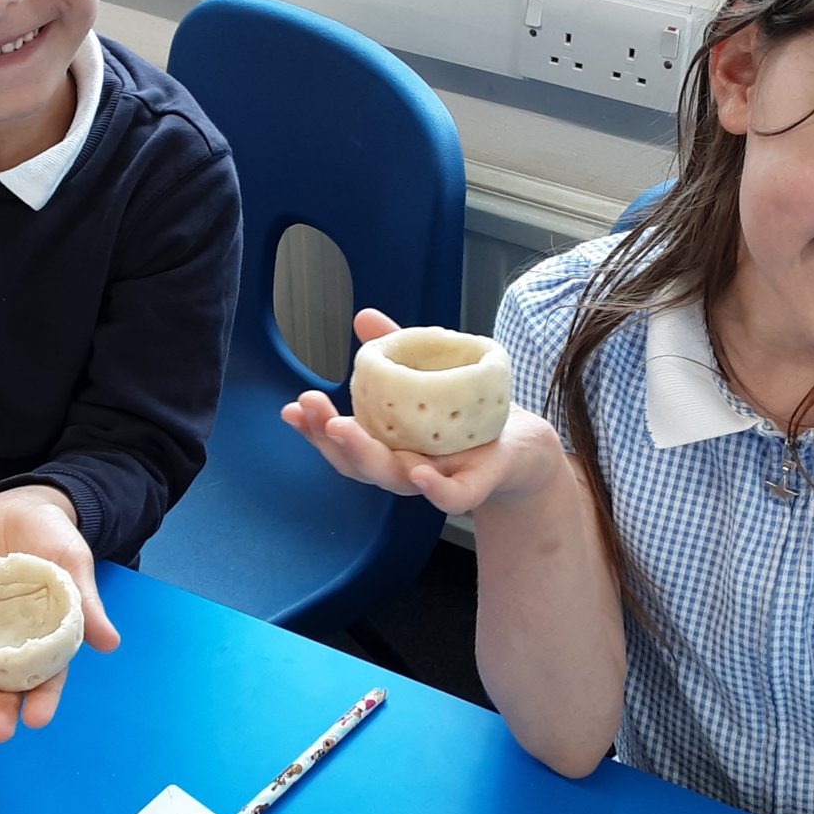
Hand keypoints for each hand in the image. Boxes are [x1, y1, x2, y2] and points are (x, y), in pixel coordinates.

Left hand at [0, 485, 119, 742]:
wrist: (17, 506)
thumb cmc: (53, 539)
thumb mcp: (75, 566)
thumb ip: (85, 604)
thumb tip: (109, 643)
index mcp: (47, 637)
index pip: (45, 678)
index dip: (43, 700)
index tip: (37, 719)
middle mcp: (13, 641)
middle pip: (7, 685)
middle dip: (1, 710)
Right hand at [281, 309, 567, 514]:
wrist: (524, 445)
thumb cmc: (468, 418)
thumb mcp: (429, 378)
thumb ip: (396, 353)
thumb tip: (362, 317)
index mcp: (389, 445)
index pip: (343, 443)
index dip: (314, 429)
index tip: (290, 408)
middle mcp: (406, 467)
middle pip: (359, 463)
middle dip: (328, 438)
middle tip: (310, 410)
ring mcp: (438, 478)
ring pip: (394, 477)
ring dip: (364, 456)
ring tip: (342, 430)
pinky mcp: (476, 484)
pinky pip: (452, 495)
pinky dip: (433, 489)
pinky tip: (417, 475)